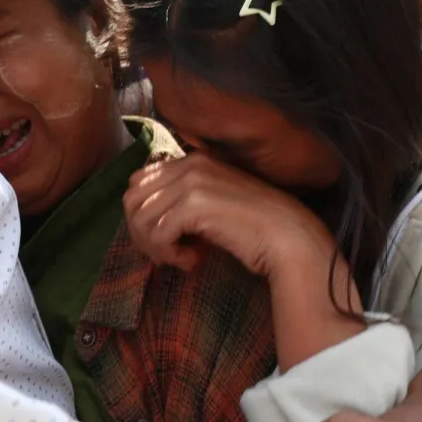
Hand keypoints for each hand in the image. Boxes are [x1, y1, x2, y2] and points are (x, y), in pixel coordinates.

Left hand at [123, 152, 333, 279]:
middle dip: (140, 232)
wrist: (289, 237)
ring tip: (181, 258)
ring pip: (141, 217)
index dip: (142, 216)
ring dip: (155, 246)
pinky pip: (158, 234)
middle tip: (164, 254)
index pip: (140, 182)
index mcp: (193, 160)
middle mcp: (190, 164)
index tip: (164, 240)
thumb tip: (143, 219)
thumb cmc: (255, 227)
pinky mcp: (195, 205)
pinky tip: (192, 261)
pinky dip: (169, 254)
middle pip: (132, 198)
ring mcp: (192, 182)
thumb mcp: (213, 203)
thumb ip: (183, 200)